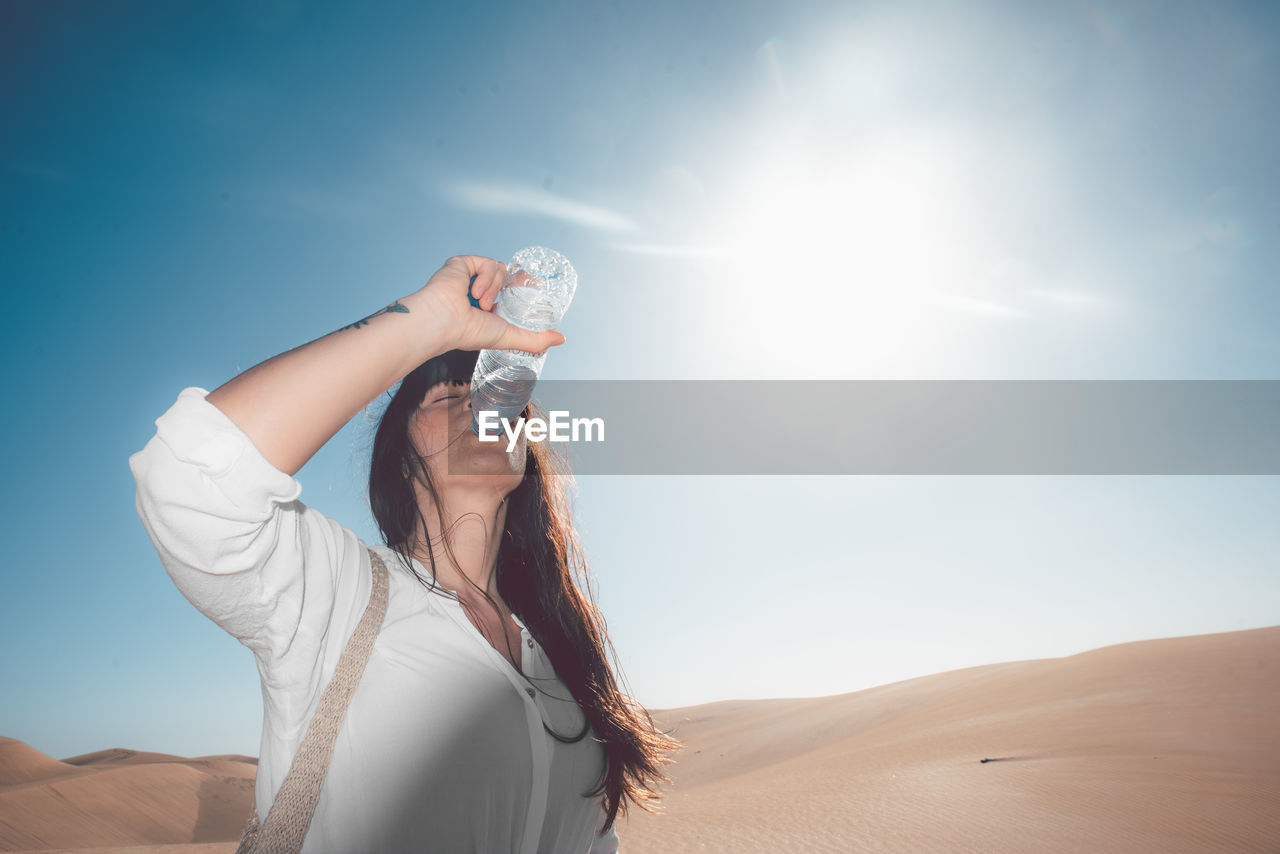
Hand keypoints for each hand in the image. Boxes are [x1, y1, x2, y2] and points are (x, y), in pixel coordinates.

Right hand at [417, 255, 567, 354]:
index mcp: (487, 307)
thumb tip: (561, 339)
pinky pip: (488, 263)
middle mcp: (479, 290)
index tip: (535, 285)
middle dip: (512, 283)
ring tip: (481, 303)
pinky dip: (485, 277)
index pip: (509, 291)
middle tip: (512, 293)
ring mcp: (471, 276)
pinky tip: (473, 291)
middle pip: (507, 276)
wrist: (446, 321)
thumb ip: (535, 340)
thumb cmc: (469, 332)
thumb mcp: (510, 337)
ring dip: (494, 287)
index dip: (522, 286)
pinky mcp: (462, 264)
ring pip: (500, 269)